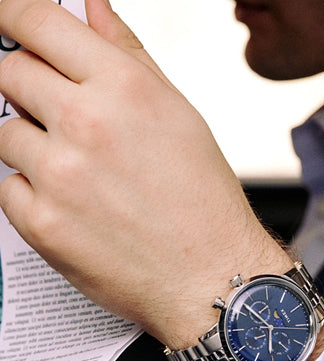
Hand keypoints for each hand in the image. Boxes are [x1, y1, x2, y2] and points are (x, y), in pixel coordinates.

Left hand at [0, 0, 292, 350]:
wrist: (209, 276)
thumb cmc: (205, 203)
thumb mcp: (181, 117)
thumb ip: (129, 56)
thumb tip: (92, 9)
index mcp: (125, 90)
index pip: (38, 23)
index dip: (14, 15)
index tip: (7, 20)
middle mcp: (86, 126)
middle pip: (9, 73)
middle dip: (25, 83)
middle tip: (54, 107)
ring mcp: (57, 176)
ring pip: (5, 132)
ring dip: (33, 142)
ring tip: (82, 171)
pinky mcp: (41, 224)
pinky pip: (8, 187)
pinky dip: (32, 190)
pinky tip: (76, 204)